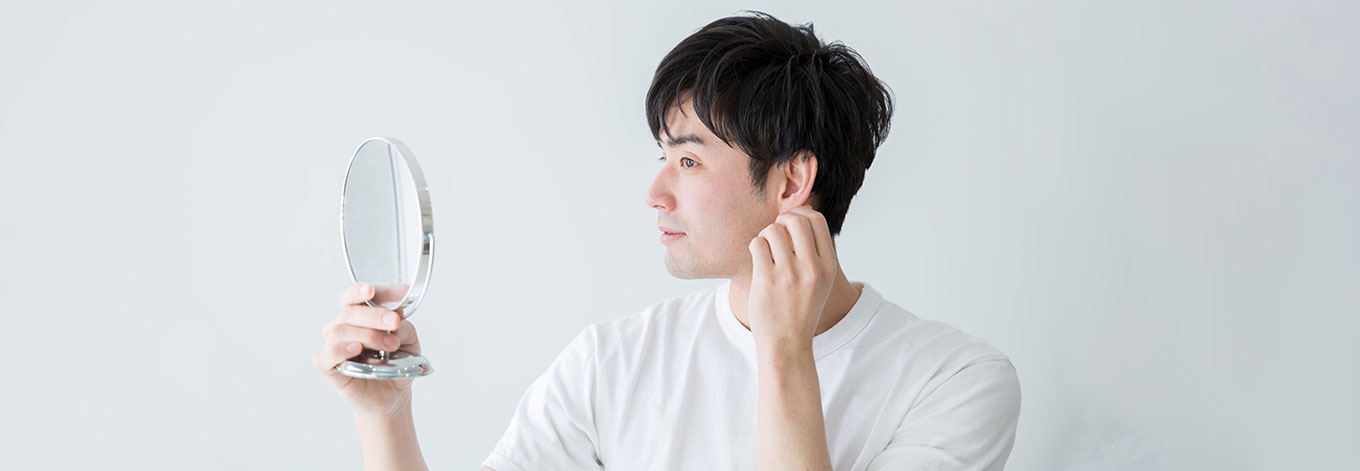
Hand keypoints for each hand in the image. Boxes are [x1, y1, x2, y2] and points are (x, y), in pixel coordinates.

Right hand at [313, 282, 422, 418]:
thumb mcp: (409, 340)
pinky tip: (357, 349)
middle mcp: (342, 328)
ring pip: (339, 331)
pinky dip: (340, 350)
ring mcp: (334, 347)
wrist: (393, 394)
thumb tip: (396, 316)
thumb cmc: (397, 364)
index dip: (361, 290)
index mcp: (358, 316)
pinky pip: (325, 355)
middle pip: (349, 311)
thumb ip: (403, 326)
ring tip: (389, 346)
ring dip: (367, 335)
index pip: (351, 295)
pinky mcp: (329, 368)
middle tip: (394, 323)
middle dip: (374, 315)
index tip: (374, 290)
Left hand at [746, 204, 838, 352]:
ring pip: (772, 230)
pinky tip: (758, 261)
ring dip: (765, 236)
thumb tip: (804, 211)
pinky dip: (755, 247)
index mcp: (828, 266)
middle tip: (775, 237)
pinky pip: (757, 244)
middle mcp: (812, 268)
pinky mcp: (767, 280)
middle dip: (781, 222)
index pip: (817, 220)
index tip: (790, 226)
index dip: (800, 215)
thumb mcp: (820, 280)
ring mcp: (789, 274)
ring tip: (766, 252)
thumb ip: (815, 250)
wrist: (787, 344)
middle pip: (795, 220)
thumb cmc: (800, 309)